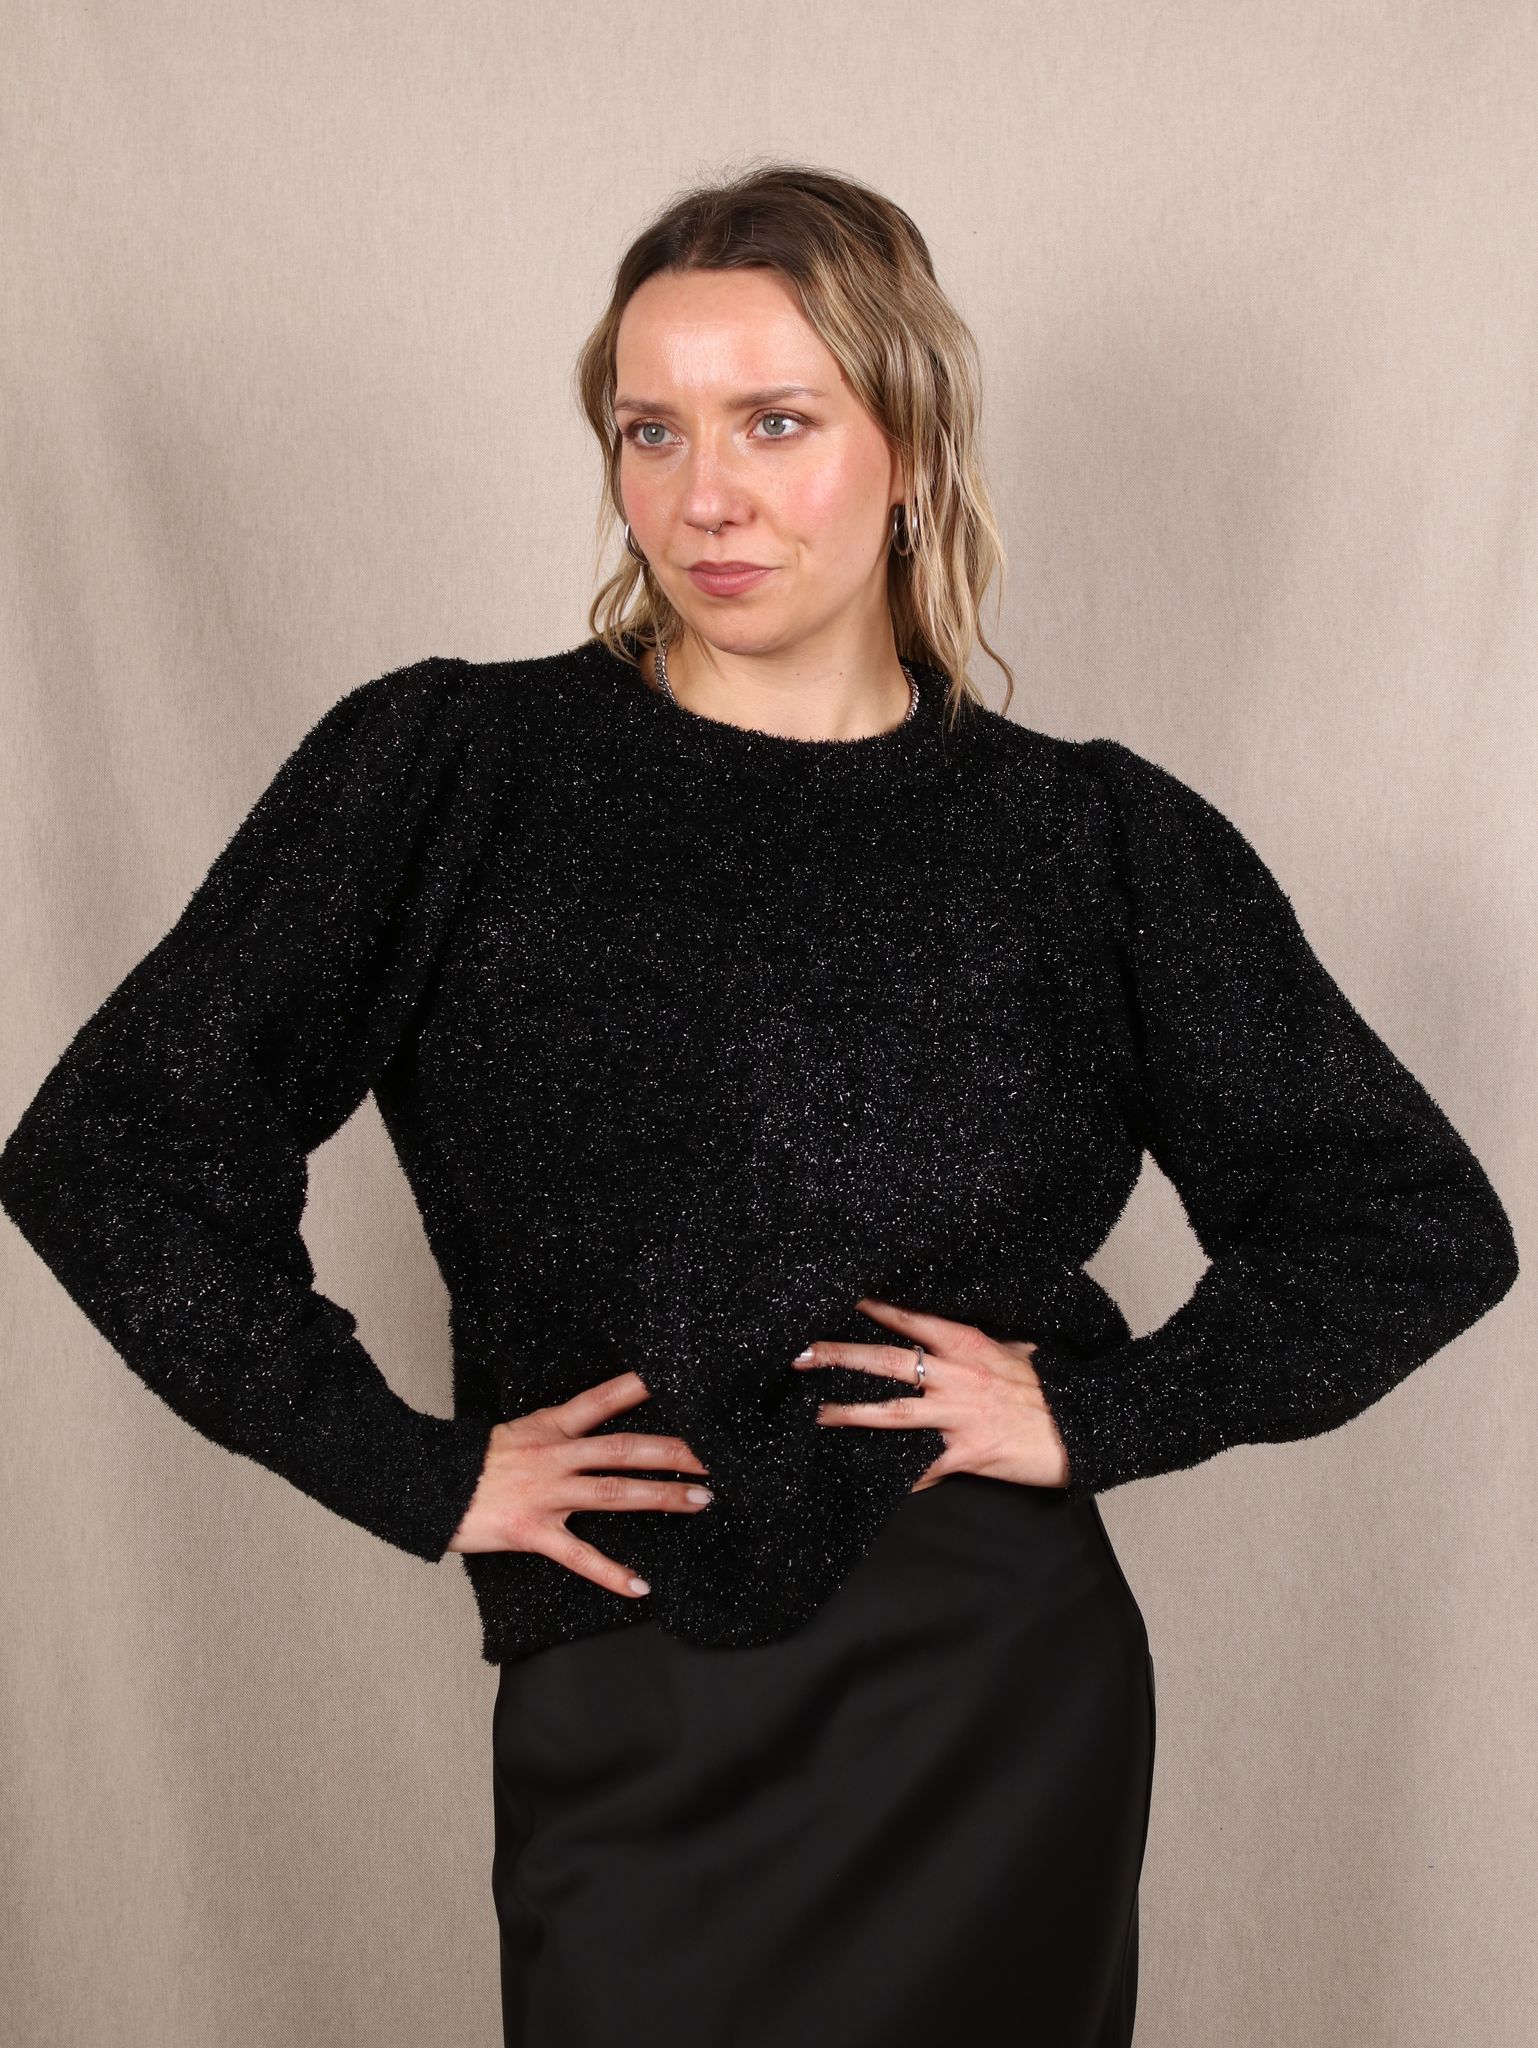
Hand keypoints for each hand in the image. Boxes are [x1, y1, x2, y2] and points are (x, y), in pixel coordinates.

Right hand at [445, 1371, 713, 1598]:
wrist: (421, 1485)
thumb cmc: (467, 1464)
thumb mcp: (515, 1433)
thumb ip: (553, 1434)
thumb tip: (588, 1434)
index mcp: (549, 1427)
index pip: (604, 1399)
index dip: (642, 1387)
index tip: (679, 1378)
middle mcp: (554, 1455)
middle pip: (624, 1448)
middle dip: (673, 1451)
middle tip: (714, 1455)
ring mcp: (545, 1493)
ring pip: (613, 1492)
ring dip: (660, 1496)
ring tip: (699, 1500)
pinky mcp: (532, 1531)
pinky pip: (579, 1556)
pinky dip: (611, 1573)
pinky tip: (639, 1586)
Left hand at [794, 1297, 1070, 1492]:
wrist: (1086, 1428)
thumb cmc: (1055, 1392)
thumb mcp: (1021, 1355)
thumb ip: (993, 1345)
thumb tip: (979, 1337)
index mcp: (969, 1345)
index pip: (911, 1319)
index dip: (874, 1308)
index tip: (840, 1298)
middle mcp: (958, 1376)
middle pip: (888, 1360)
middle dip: (842, 1355)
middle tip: (803, 1352)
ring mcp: (960, 1415)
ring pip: (894, 1410)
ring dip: (852, 1412)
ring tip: (817, 1412)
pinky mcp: (968, 1453)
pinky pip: (924, 1466)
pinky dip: (898, 1476)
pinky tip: (871, 1483)